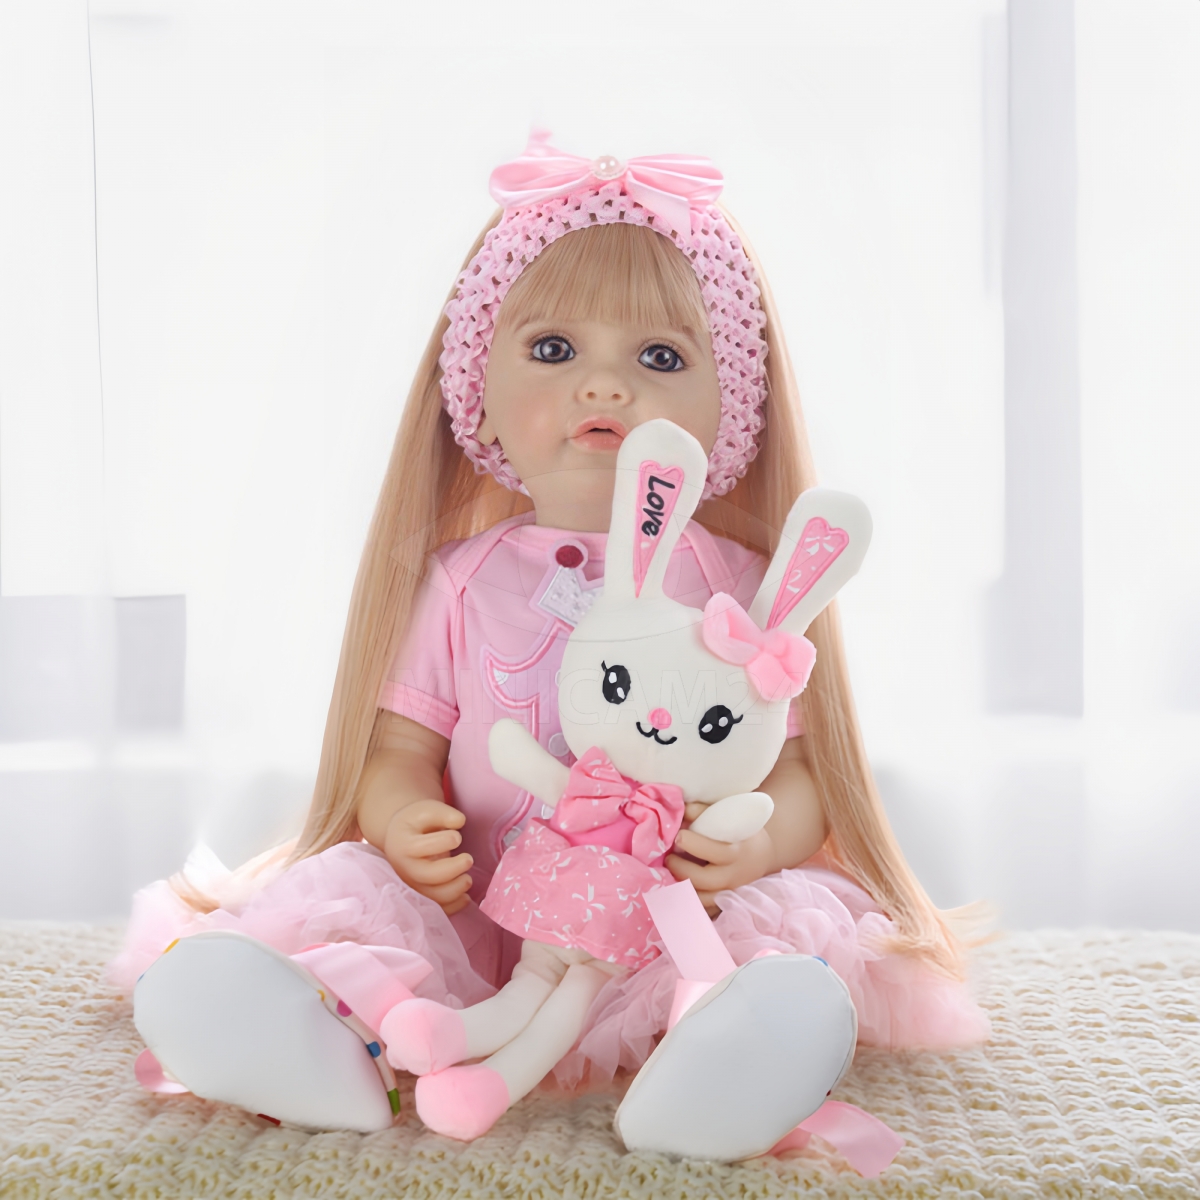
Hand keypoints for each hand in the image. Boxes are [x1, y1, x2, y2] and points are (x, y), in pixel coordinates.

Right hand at [383, 799, 473, 914]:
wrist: (399, 840)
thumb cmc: (416, 824)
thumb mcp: (425, 810)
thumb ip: (443, 813)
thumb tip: (460, 821)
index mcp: (403, 844)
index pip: (422, 847)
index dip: (445, 841)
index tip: (458, 836)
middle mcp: (404, 869)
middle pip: (427, 875)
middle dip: (453, 869)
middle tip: (469, 859)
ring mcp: (411, 886)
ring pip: (433, 898)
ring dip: (455, 890)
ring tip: (468, 878)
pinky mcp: (420, 898)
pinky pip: (438, 910)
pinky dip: (454, 906)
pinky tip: (465, 896)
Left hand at [666, 801, 774, 914]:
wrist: (761, 856)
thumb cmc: (741, 832)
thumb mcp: (730, 817)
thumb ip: (705, 812)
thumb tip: (682, 809)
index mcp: (737, 853)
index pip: (714, 851)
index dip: (692, 844)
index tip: (678, 835)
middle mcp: (733, 877)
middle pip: (702, 880)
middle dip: (680, 868)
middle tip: (669, 857)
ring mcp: (728, 894)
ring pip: (700, 899)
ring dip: (681, 887)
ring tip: (669, 873)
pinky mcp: (722, 905)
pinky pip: (701, 910)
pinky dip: (687, 902)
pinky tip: (676, 890)